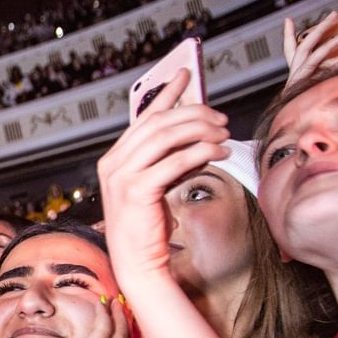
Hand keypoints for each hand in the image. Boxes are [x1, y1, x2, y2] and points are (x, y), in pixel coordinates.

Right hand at [97, 68, 228, 287]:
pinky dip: (199, 152)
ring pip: (166, 137)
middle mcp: (114, 163)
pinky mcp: (137, 191)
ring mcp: (122, 177)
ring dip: (200, 131)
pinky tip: (217, 153)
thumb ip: (165, 160)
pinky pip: (174, 162)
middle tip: (221, 119)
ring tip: (224, 135)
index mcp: (115, 158)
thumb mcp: (154, 186)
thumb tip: (197, 135)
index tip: (187, 74)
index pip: (144, 117)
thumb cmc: (147, 227)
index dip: (167, 93)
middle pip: (158, 123)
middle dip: (194, 114)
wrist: (135, 263)